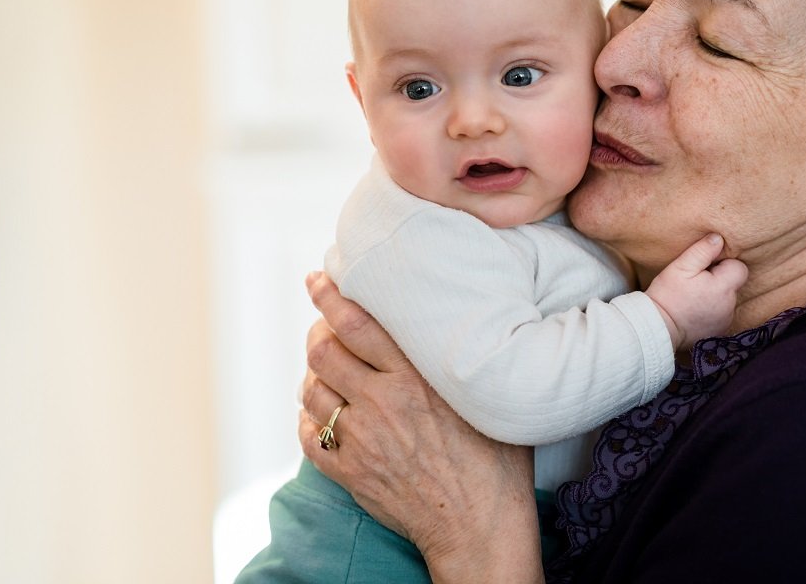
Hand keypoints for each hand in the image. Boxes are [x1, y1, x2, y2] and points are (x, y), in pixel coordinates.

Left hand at [299, 272, 543, 582]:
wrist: (480, 526)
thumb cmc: (497, 461)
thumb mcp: (485, 396)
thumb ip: (457, 359)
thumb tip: (455, 319)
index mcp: (415, 377)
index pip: (356, 322)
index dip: (329, 295)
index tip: (318, 279)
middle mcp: (382, 403)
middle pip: (322, 351)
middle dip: (316, 332)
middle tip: (323, 326)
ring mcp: (361, 439)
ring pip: (311, 390)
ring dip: (314, 375)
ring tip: (326, 370)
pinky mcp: (349, 472)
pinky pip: (308, 434)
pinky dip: (309, 417)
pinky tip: (323, 412)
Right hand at [645, 234, 747, 349]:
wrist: (658, 327)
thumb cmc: (668, 295)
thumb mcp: (681, 267)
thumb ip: (702, 251)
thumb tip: (719, 238)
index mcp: (723, 287)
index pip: (739, 268)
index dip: (724, 263)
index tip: (706, 267)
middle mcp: (730, 305)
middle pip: (733, 283)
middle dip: (720, 279)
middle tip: (697, 281)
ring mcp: (726, 320)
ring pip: (728, 299)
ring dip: (716, 295)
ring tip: (694, 296)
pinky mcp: (720, 330)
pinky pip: (722, 313)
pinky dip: (713, 309)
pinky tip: (695, 309)